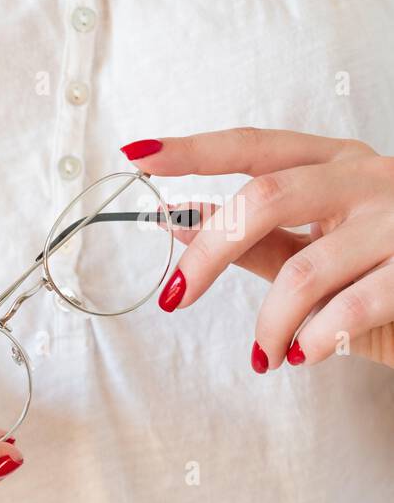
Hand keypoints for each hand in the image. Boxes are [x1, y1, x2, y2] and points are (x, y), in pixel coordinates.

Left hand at [121, 128, 393, 368]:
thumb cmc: (390, 272)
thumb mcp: (323, 245)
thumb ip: (259, 237)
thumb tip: (176, 218)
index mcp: (339, 163)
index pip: (255, 146)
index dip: (194, 150)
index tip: (136, 153)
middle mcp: (371, 178)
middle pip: (265, 199)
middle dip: (206, 256)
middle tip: (172, 299)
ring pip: (302, 272)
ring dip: (268, 325)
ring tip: (265, 354)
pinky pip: (349, 308)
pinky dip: (313, 341)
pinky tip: (303, 356)